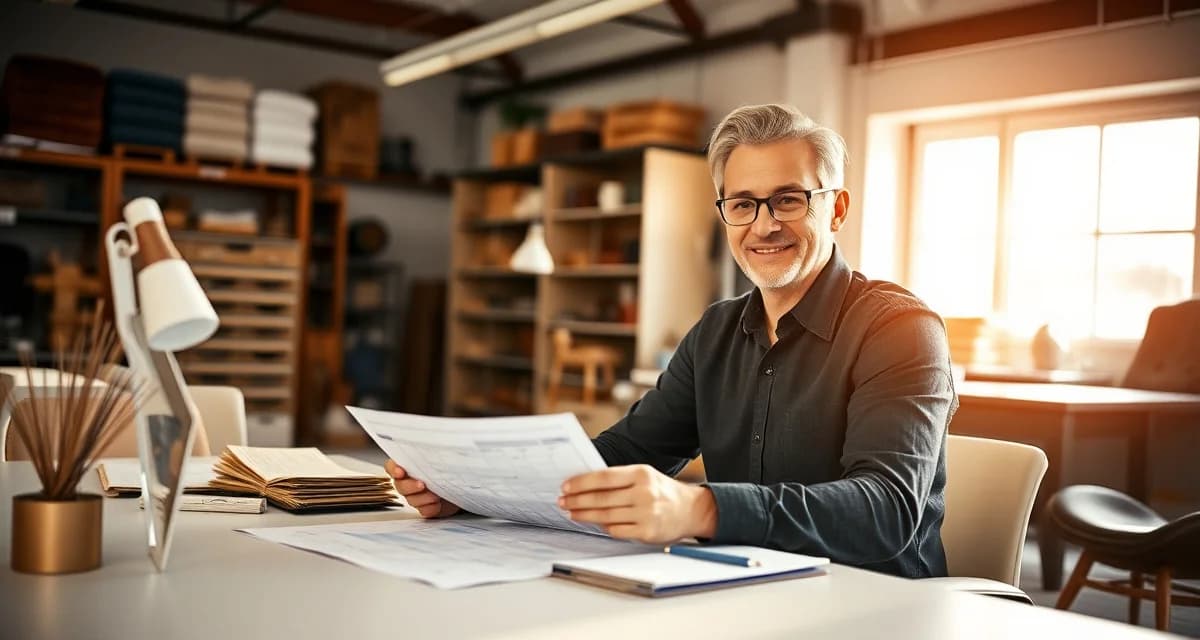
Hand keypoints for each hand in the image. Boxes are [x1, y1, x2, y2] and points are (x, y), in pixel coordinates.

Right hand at [384, 459, 459, 518]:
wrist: (465, 484)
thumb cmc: (451, 466)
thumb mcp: (442, 455)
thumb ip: (432, 452)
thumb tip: (436, 441)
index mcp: (409, 465)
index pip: (392, 466)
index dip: (393, 469)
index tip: (400, 472)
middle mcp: (410, 481)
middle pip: (400, 485)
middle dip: (410, 486)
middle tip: (422, 484)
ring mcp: (418, 495)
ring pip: (411, 499)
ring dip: (422, 498)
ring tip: (435, 495)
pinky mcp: (427, 507)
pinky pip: (424, 510)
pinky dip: (430, 508)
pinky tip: (437, 503)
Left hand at [558, 464, 716, 543]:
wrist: (691, 510)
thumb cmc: (661, 491)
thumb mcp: (644, 476)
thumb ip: (619, 479)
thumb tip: (584, 484)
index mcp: (642, 474)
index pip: (604, 477)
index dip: (582, 482)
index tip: (565, 486)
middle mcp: (644, 493)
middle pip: (602, 498)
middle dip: (577, 500)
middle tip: (562, 502)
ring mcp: (646, 514)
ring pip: (606, 516)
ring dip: (585, 515)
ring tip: (572, 513)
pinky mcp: (647, 532)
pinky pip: (617, 531)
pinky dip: (603, 528)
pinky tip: (594, 524)